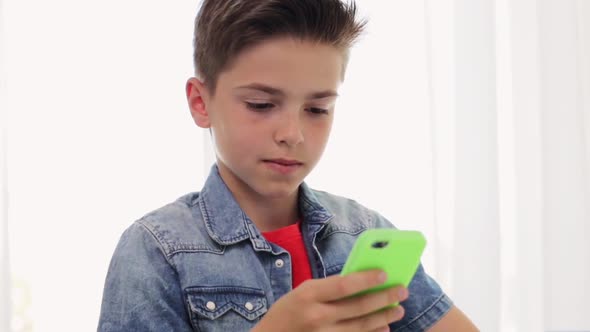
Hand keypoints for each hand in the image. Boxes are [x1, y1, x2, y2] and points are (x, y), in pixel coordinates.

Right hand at [252, 270, 407, 331]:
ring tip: (398, 309)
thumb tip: (363, 281)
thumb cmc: (289, 310)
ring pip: (362, 326)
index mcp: (309, 295)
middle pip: (358, 307)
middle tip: (402, 291)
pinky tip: (384, 327)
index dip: (367, 279)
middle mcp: (317, 317)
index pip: (344, 285)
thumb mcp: (304, 292)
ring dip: (383, 317)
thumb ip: (330, 287)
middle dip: (384, 298)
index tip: (385, 274)